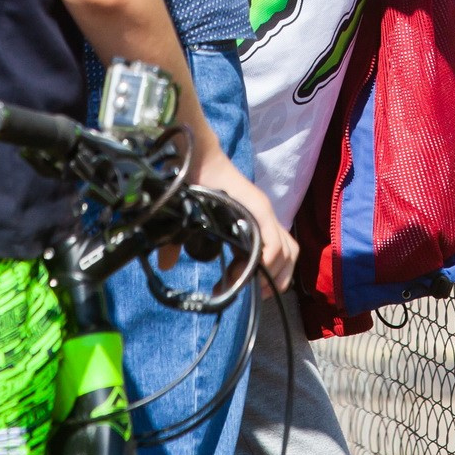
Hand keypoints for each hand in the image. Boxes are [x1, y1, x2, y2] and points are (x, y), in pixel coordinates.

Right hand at [193, 149, 297, 293]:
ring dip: (270, 275)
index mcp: (255, 227)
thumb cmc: (194, 189)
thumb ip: (179, 246)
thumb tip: (165, 266)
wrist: (195, 162)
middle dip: (274, 281)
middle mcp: (265, 221)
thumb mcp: (189, 225)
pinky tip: (246, 270)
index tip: (238, 289)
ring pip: (288, 252)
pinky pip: (275, 243)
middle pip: (290, 256)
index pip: (278, 258)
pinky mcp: (260, 208)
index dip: (265, 279)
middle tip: (249, 292)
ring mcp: (265, 215)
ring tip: (243, 281)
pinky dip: (267, 261)